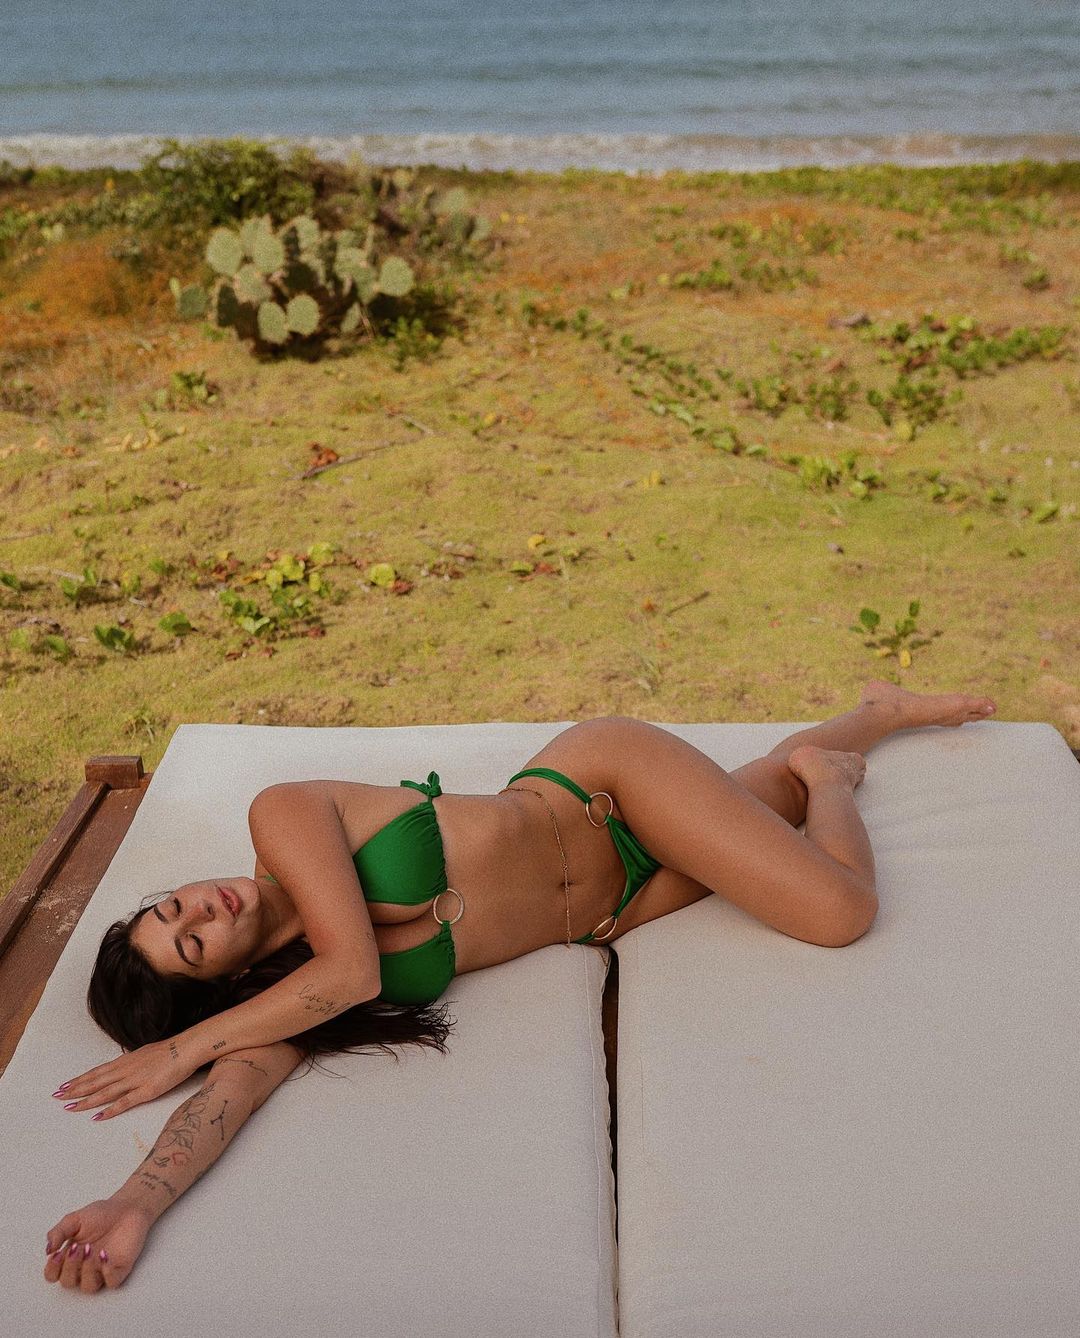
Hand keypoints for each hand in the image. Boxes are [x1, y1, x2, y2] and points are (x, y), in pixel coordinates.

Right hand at [44, 1198, 152, 1291]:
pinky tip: (105, 1255)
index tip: (58, 1254)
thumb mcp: (75, 1219)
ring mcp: (102, 1270)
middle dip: (69, 1267)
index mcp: (70, 1257)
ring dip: (87, 1271)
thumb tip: (48, 1250)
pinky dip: (107, 1272)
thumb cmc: (101, 1214)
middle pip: (68, 1282)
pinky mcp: (120, 1269)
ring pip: (88, 1287)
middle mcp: (84, 1268)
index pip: (53, 1275)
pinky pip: (111, 1282)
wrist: (128, 1207)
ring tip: (92, 1250)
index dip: (52, 1269)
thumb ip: (59, 1232)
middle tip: (77, 1249)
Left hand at [53, 1037, 201, 1119]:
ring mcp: (134, 1081)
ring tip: (69, 1107)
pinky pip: (124, 1103)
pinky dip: (110, 1110)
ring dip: (86, 1101)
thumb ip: (132, 1062)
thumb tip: (124, 1065)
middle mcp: (125, 1070)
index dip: (80, 1079)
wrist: (186, 1049)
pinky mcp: (146, 1091)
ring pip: (105, 1092)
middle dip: (75, 1090)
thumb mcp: (145, 1053)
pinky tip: (97, 1117)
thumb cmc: (170, 1050)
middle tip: (57, 1097)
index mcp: (125, 1061)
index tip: (65, 1085)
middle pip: (96, 1081)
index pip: (97, 1072)